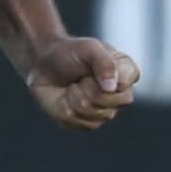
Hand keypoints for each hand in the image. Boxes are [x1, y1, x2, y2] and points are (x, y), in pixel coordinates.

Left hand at [21, 35, 137, 129]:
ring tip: (73, 85)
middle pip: (109, 101)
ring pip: (91, 113)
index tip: (92, 67)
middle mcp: (119, 95)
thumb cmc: (69, 53)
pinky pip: (75, 121)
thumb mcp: (88, 48)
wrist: (43, 64)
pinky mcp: (86, 123)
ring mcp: (104, 112)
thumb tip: (111, 87)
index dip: (106, 76)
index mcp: (126, 73)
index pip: (127, 81)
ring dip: (74, 96)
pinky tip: (65, 97)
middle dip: (88, 87)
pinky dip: (63, 106)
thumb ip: (104, 62)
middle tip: (81, 77)